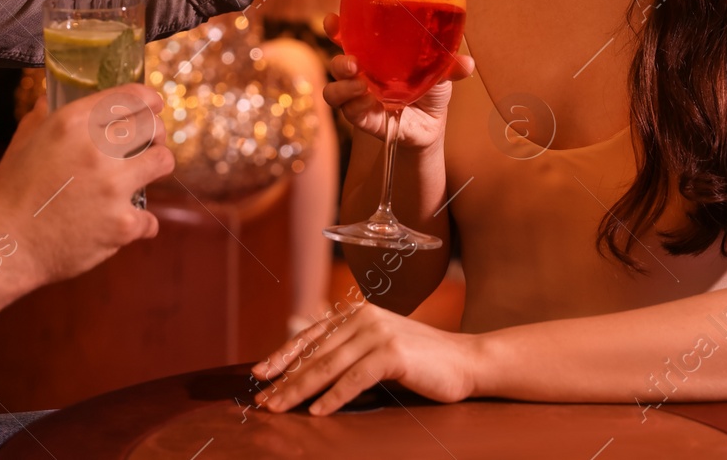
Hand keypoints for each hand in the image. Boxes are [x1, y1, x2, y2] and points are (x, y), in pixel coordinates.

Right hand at [0, 83, 172, 286]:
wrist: (5, 246)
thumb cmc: (10, 193)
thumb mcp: (22, 142)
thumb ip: (42, 116)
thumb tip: (51, 98)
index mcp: (73, 123)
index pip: (129, 97)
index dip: (147, 99)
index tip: (153, 104)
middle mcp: (97, 149)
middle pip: (152, 126)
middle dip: (155, 132)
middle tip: (151, 141)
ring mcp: (114, 187)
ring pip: (163, 161)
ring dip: (157, 166)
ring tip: (145, 174)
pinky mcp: (122, 223)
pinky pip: (151, 218)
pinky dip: (141, 222)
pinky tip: (128, 222)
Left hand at [250, 298, 480, 414]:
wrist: (466, 362)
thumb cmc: (421, 362)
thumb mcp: (380, 348)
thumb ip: (351, 351)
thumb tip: (310, 372)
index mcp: (358, 314)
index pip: (312, 336)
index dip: (283, 355)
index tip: (260, 374)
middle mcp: (364, 318)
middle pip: (315, 354)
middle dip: (286, 379)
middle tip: (263, 400)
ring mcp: (378, 333)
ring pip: (329, 366)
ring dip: (300, 390)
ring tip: (280, 408)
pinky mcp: (392, 353)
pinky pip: (355, 378)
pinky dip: (334, 397)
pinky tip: (318, 412)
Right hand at [321, 13, 474, 150]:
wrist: (432, 124)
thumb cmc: (429, 88)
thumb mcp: (440, 72)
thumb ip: (449, 66)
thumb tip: (467, 64)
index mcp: (373, 53)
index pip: (346, 35)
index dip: (335, 27)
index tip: (333, 21)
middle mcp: (361, 72)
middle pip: (336, 62)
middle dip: (338, 60)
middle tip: (353, 61)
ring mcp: (358, 96)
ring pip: (334, 89)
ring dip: (342, 86)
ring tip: (360, 84)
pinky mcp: (362, 118)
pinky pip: (348, 112)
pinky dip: (356, 106)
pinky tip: (370, 103)